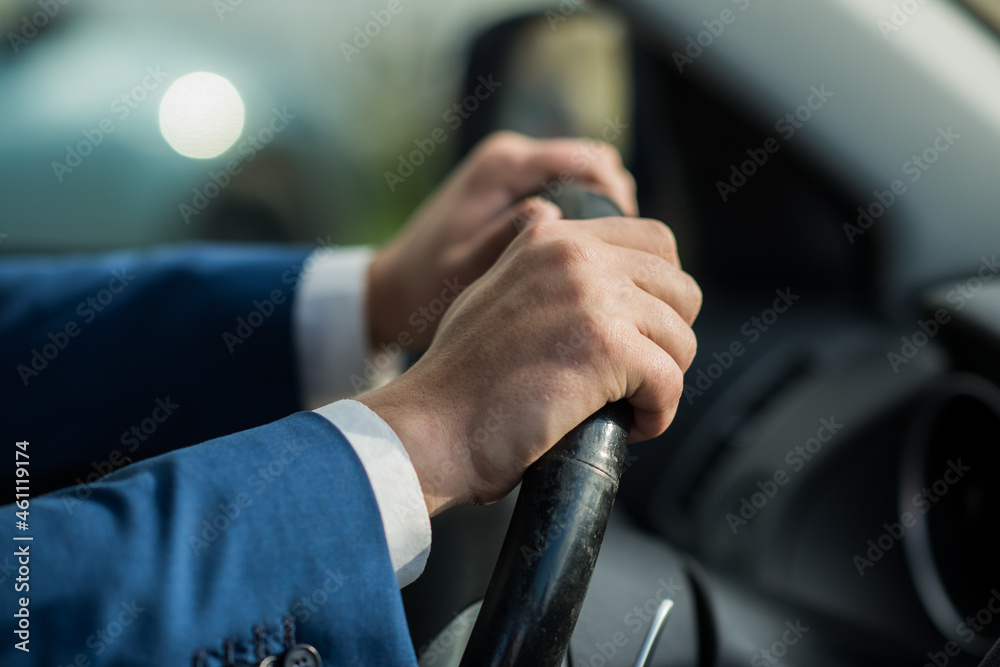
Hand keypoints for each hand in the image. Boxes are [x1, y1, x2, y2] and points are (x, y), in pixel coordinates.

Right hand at [359, 214, 700, 515]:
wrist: (430, 428)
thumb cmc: (461, 381)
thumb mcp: (496, 291)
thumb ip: (546, 270)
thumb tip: (602, 270)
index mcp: (552, 237)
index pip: (656, 240)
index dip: (662, 294)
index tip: (640, 335)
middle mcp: (575, 255)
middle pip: (681, 288)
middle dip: (668, 340)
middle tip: (634, 378)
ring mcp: (591, 298)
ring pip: (681, 338)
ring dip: (662, 381)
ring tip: (624, 405)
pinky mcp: (605, 349)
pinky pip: (670, 382)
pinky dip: (657, 414)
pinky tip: (628, 427)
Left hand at [366, 131, 636, 348]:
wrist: (390, 291)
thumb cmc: (425, 289)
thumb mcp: (466, 272)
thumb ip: (509, 241)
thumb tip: (552, 217)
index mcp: (503, 167)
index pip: (591, 164)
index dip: (623, 205)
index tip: (631, 256)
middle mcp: (510, 157)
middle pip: (597, 167)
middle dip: (619, 213)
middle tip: (626, 266)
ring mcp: (511, 170)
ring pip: (586, 180)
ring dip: (603, 218)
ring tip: (607, 270)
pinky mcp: (510, 189)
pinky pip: (566, 194)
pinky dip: (583, 222)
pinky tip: (582, 267)